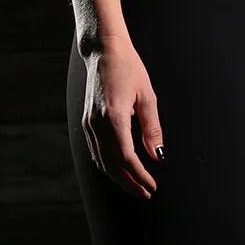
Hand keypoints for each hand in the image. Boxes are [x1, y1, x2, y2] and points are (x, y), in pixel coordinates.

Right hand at [80, 34, 164, 198]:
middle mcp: (97, 124)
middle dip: (129, 183)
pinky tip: (119, 170)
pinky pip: (95, 152)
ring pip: (101, 161)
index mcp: (114, 117)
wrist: (103, 51)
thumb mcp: (147, 96)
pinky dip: (107, 165)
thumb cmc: (129, 69)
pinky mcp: (86, 122)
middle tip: (145, 193)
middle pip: (112, 165)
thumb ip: (152, 128)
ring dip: (118, 177)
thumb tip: (158, 155)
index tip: (152, 186)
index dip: (139, 175)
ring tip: (135, 186)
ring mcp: (88, 124)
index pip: (126, 158)